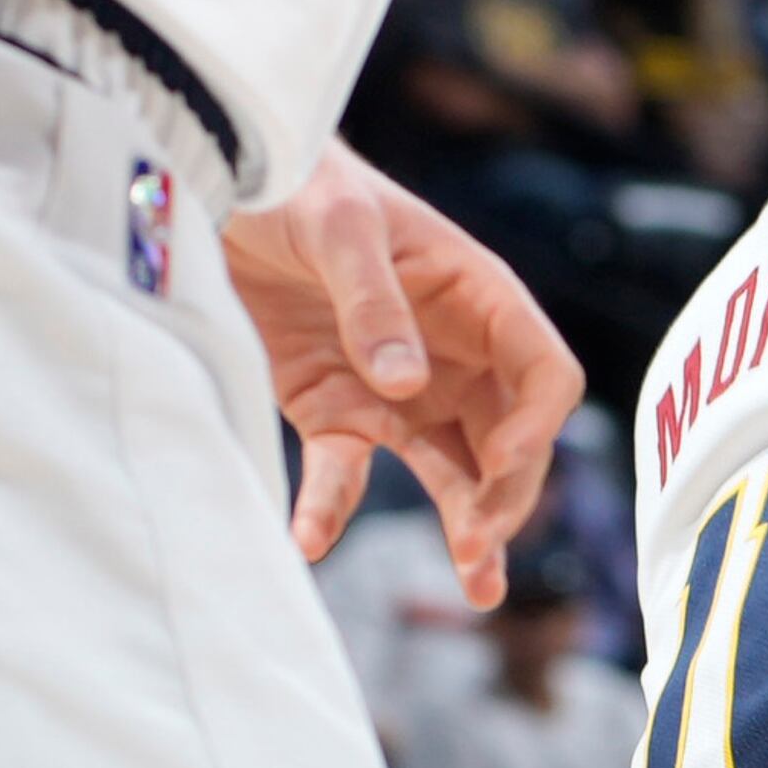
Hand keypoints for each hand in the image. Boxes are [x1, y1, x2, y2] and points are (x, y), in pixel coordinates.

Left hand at [226, 142, 580, 606]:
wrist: (222, 182)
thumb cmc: (301, 182)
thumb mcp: (340, 227)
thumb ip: (373, 302)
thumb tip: (406, 384)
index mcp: (479, 301)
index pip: (545, 376)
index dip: (539, 427)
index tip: (505, 465)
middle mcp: (454, 356)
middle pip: (509, 442)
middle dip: (505, 497)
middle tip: (478, 547)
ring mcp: (398, 391)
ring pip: (450, 472)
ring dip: (465, 525)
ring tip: (477, 585)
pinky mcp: (335, 412)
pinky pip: (345, 472)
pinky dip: (330, 509)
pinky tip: (310, 542)